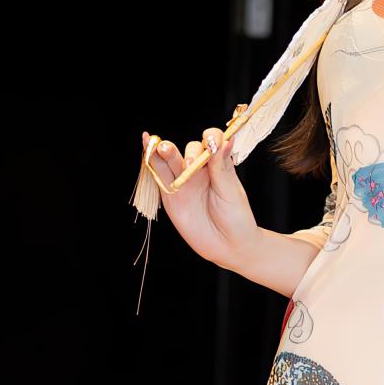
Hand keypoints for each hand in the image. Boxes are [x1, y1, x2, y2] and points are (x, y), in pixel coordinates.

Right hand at [142, 125, 257, 270]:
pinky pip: (158, 174)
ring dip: (164, 149)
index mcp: (218, 164)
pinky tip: (147, 144)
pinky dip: (150, 159)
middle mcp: (200, 170)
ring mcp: (183, 181)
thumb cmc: (236, 218)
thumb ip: (222, 167)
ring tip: (161, 146)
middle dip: (187, 151)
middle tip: (189, 165)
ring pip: (170, 159)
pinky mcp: (170, 195)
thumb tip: (225, 140)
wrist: (228, 247)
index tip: (212, 143)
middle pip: (189, 149)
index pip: (212, 140)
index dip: (211, 137)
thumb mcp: (231, 192)